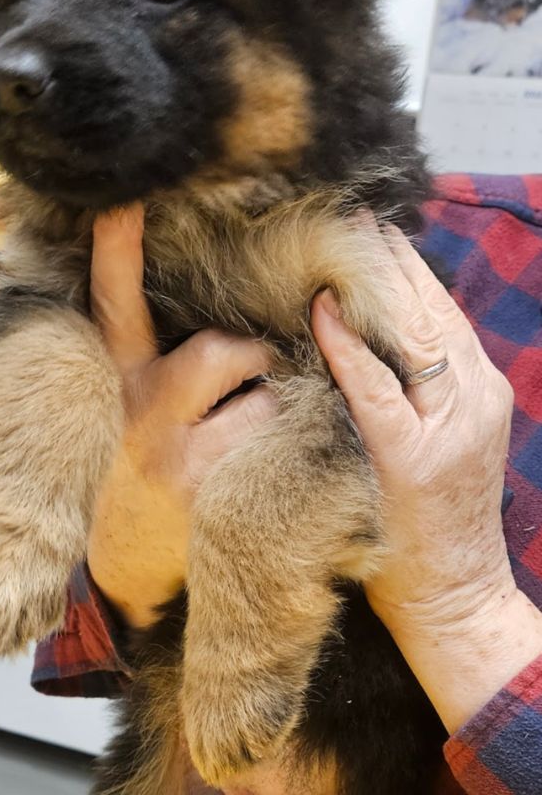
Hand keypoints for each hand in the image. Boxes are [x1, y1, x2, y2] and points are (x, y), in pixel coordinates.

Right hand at [87, 205, 275, 627]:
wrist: (135, 572)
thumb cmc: (144, 474)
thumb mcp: (134, 412)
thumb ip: (162, 364)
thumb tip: (223, 316)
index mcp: (121, 384)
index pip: (115, 308)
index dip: (116, 254)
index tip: (122, 203)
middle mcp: (142, 417)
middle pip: (217, 352)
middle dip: (258, 356)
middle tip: (265, 373)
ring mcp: (180, 464)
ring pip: (263, 401)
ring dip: (281, 406)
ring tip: (268, 431)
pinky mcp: (215, 501)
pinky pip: (282, 449)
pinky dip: (297, 445)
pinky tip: (288, 462)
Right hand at [311, 223, 541, 731]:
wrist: (450, 594)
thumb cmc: (404, 544)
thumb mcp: (375, 462)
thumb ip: (360, 382)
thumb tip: (329, 316)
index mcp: (447, 411)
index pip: (403, 329)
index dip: (364, 290)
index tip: (332, 251)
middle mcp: (474, 396)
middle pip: (430, 312)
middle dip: (394, 264)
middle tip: (358, 219)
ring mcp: (483, 399)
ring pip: (443, 320)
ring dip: (410, 276)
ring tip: (378, 236)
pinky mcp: (480, 406)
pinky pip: (449, 341)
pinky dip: (423, 306)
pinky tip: (402, 287)